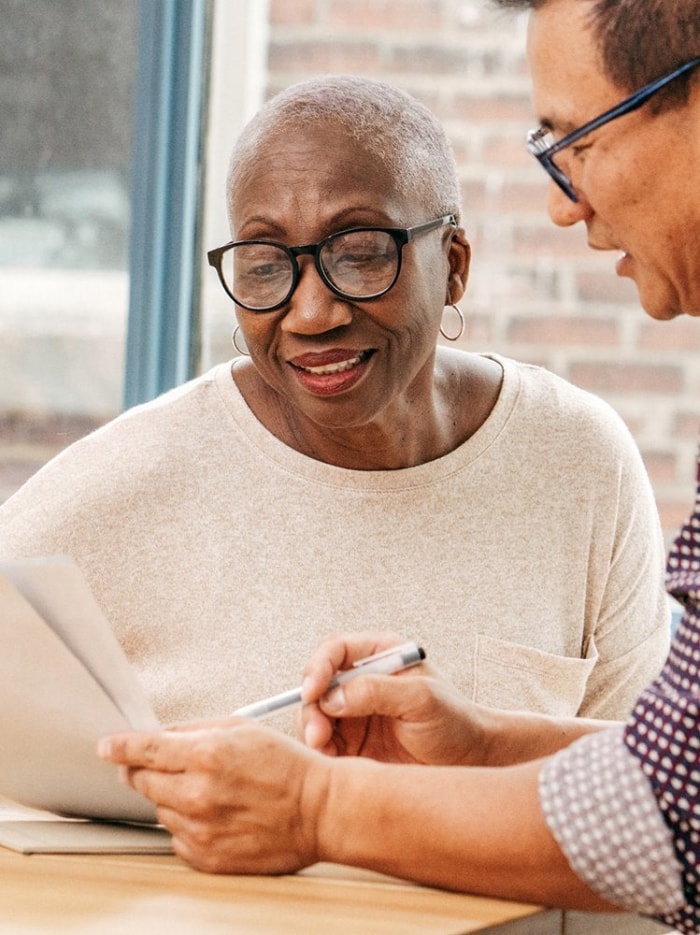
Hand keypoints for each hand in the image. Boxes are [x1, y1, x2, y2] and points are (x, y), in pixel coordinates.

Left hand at [97, 719, 329, 874]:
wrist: (319, 810)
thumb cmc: (288, 767)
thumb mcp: (243, 728)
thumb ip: (196, 729)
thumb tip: (164, 736)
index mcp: (206, 756)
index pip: (142, 750)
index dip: (119, 747)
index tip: (107, 747)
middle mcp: (197, 794)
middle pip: (142, 782)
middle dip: (145, 771)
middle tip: (167, 767)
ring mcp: (200, 830)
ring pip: (160, 809)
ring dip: (174, 797)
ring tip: (212, 791)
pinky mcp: (206, 857)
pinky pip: (177, 837)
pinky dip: (188, 825)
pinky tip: (217, 814)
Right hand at [301, 632, 489, 765]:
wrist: (471, 762)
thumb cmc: (454, 721)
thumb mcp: (422, 699)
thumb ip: (378, 690)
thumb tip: (332, 696)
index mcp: (380, 655)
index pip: (335, 651)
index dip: (318, 668)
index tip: (313, 692)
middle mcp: (362, 680)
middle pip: (318, 685)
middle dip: (312, 708)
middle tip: (318, 736)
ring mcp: (355, 712)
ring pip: (316, 716)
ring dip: (314, 732)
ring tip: (327, 753)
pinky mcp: (352, 743)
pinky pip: (324, 744)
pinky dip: (322, 754)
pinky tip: (334, 765)